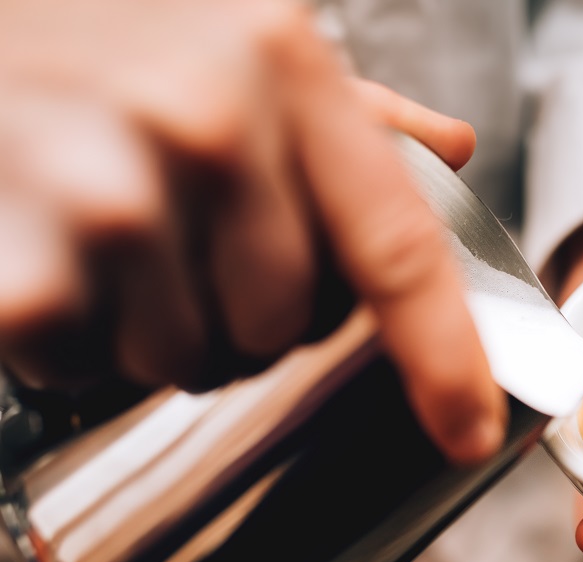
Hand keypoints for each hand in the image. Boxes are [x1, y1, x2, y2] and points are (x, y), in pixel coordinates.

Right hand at [0, 0, 504, 464]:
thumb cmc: (94, 30)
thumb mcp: (236, 35)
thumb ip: (350, 106)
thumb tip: (449, 151)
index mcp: (282, 69)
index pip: (397, 246)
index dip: (446, 357)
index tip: (470, 431)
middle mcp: (208, 128)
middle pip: (284, 324)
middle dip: (238, 307)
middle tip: (172, 232)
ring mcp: (112, 199)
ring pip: (186, 360)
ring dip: (148, 324)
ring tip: (94, 229)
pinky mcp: (23, 273)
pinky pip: (84, 371)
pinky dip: (64, 340)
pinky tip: (36, 253)